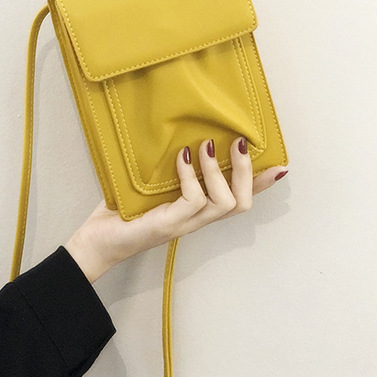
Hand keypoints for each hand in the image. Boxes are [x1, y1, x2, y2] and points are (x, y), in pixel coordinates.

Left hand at [65, 137, 287, 281]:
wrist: (97, 242)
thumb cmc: (122, 213)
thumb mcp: (151, 185)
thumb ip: (170, 168)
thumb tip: (180, 134)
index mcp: (198, 211)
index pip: (238, 199)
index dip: (260, 184)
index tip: (279, 166)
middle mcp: (197, 220)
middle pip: (242, 203)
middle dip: (247, 172)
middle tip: (240, 143)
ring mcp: (185, 224)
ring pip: (224, 203)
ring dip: (219, 170)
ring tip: (205, 145)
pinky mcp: (169, 225)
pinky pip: (194, 199)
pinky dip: (190, 175)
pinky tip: (180, 157)